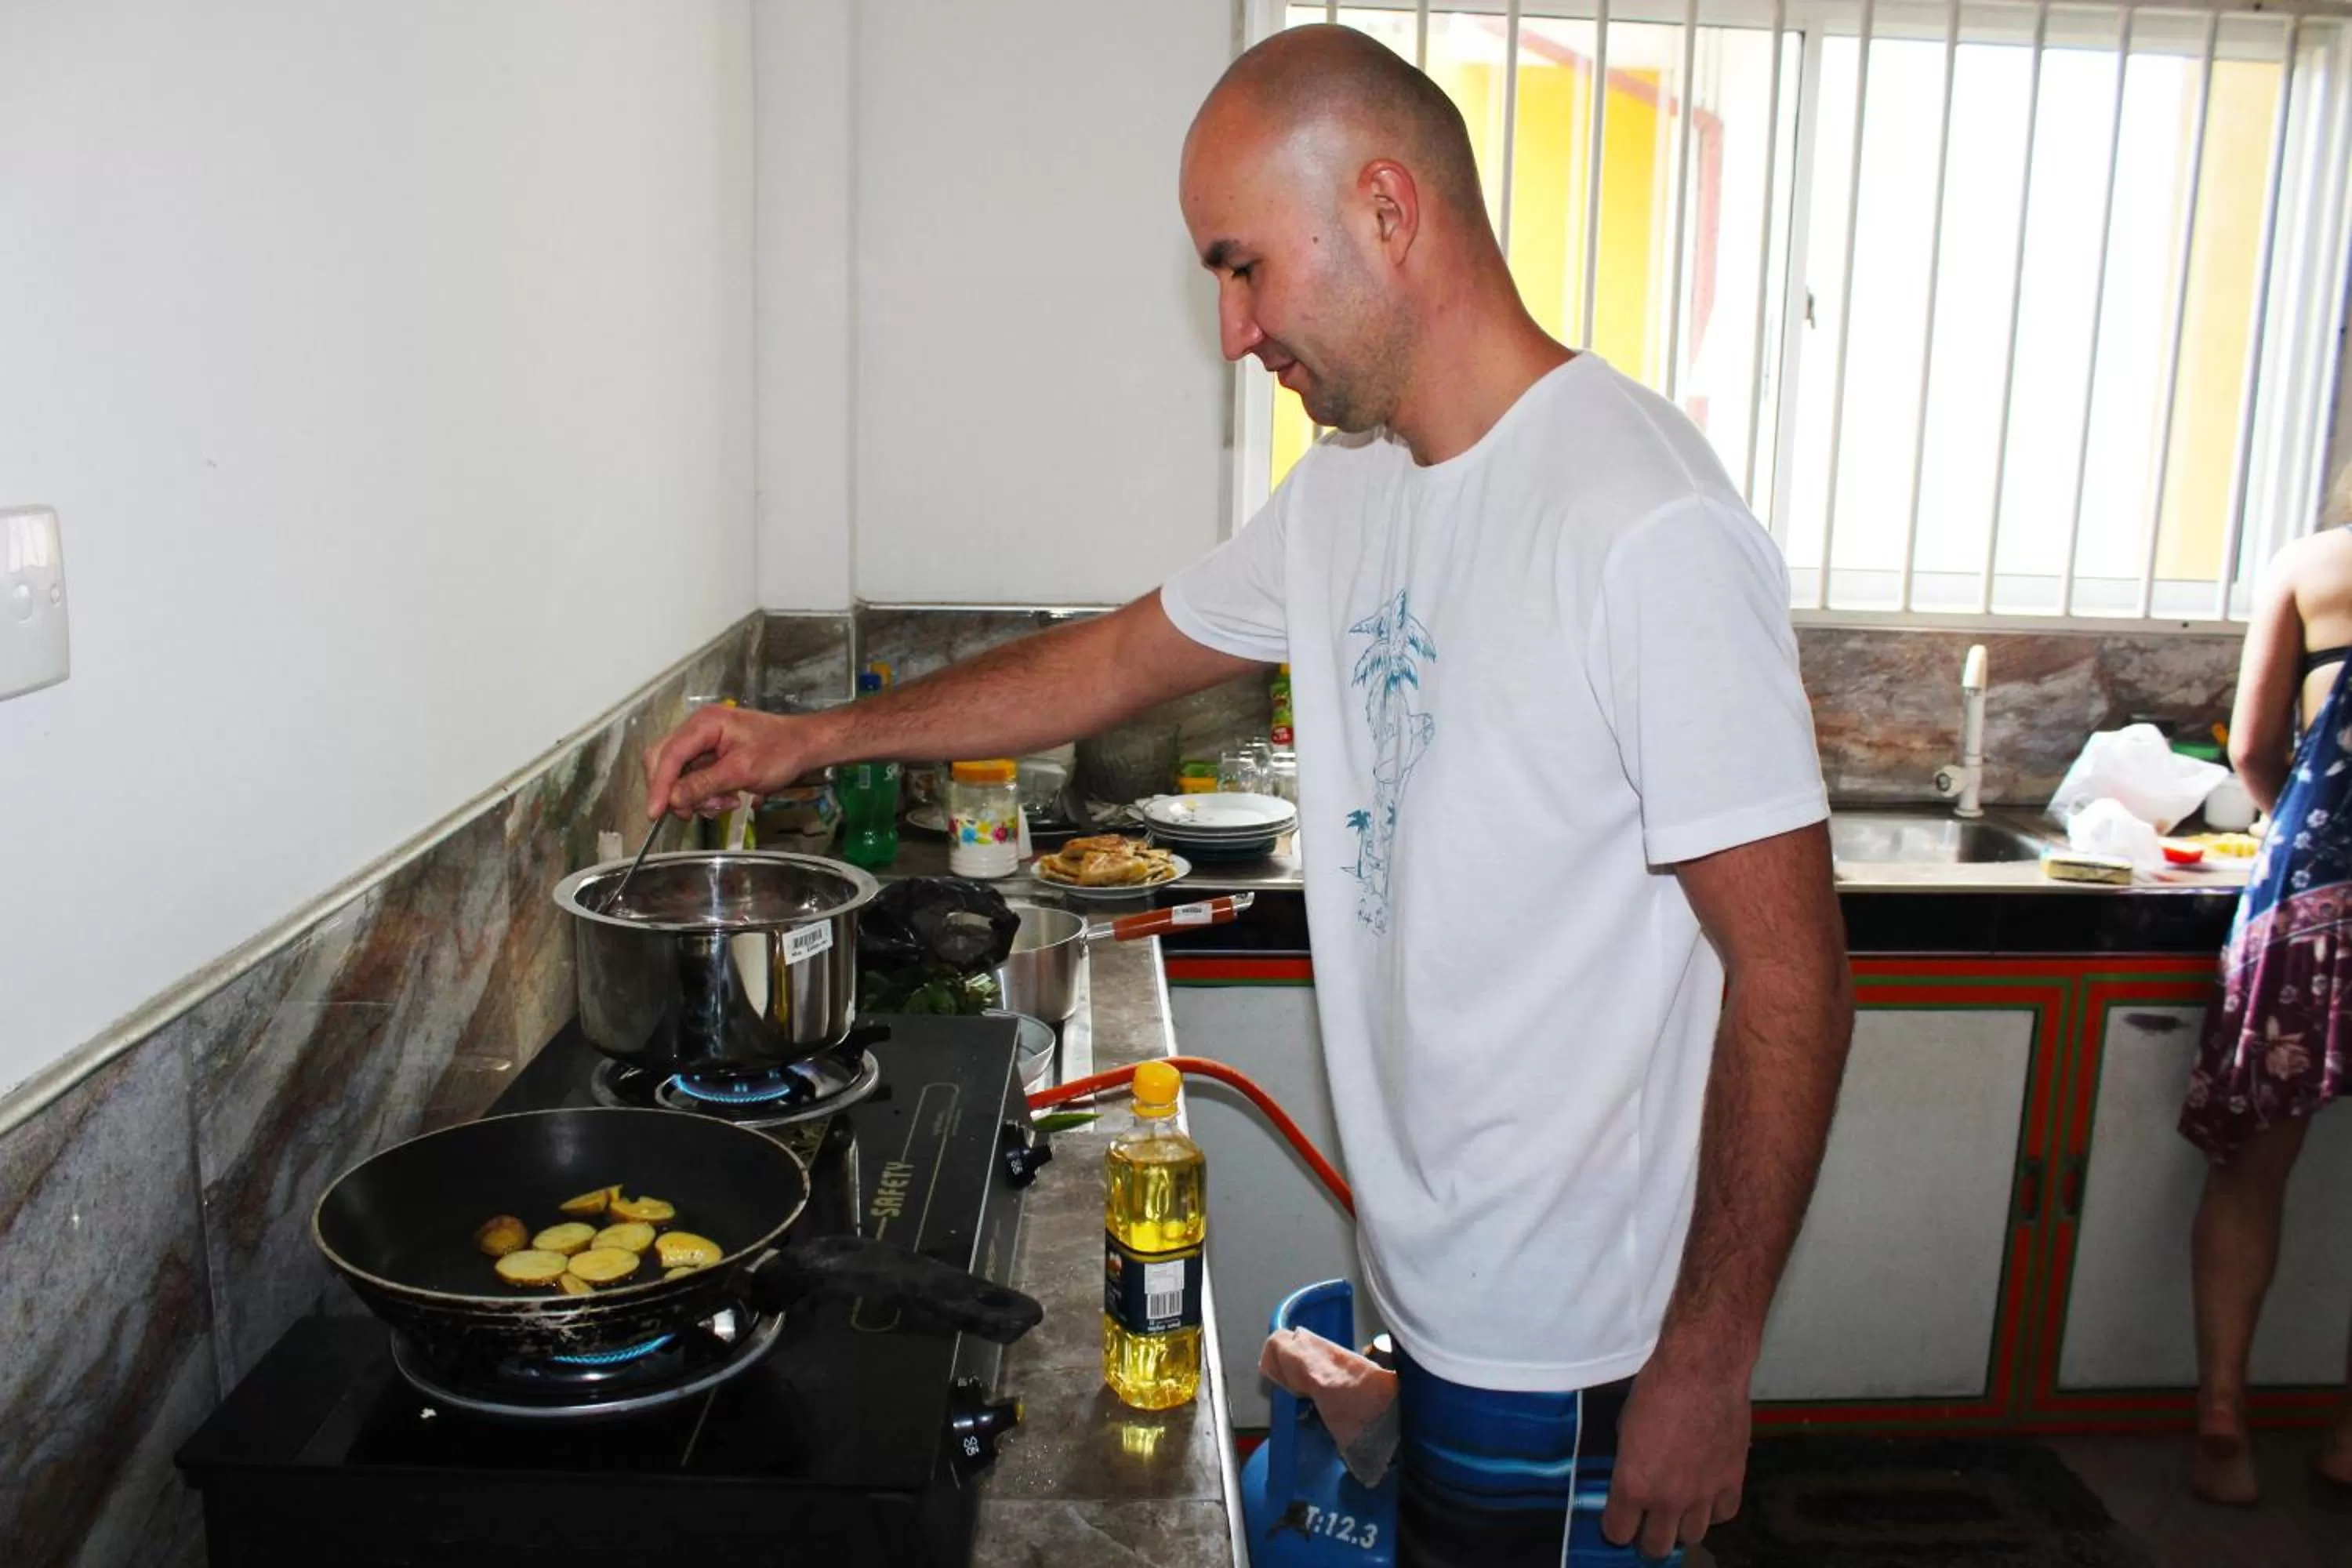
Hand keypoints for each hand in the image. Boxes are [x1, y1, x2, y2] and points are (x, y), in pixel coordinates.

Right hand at [641, 704, 819, 820]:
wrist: (804, 745)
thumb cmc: (780, 752)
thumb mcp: (743, 771)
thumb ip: (705, 784)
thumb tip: (673, 800)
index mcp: (704, 724)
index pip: (669, 755)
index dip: (659, 785)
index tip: (655, 813)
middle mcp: (697, 729)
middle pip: (664, 762)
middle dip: (676, 792)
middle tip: (694, 812)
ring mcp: (702, 742)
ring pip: (677, 774)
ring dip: (694, 796)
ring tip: (724, 803)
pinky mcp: (709, 755)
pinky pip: (693, 778)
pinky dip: (704, 794)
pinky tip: (727, 799)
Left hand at [1601, 1343, 1750, 1559]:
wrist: (1703, 1370)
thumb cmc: (1655, 1388)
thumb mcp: (1625, 1425)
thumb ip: (1628, 1461)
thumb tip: (1632, 1473)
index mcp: (1633, 1485)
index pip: (1618, 1533)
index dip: (1616, 1527)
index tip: (1617, 1517)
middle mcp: (1668, 1499)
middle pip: (1656, 1547)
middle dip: (1647, 1539)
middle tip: (1646, 1522)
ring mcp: (1703, 1495)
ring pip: (1691, 1537)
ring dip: (1681, 1526)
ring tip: (1677, 1508)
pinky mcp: (1733, 1482)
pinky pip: (1722, 1515)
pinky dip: (1713, 1509)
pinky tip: (1706, 1494)